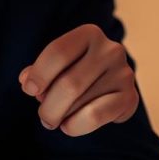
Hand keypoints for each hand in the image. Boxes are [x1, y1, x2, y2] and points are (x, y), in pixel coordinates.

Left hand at [18, 24, 138, 135]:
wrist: (107, 86)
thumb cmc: (74, 72)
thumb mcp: (56, 65)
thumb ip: (39, 71)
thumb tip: (28, 82)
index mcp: (89, 34)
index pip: (58, 52)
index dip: (39, 74)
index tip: (29, 90)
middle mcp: (111, 50)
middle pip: (69, 83)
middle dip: (49, 106)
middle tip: (44, 116)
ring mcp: (123, 73)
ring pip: (80, 103)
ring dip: (61, 117)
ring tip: (58, 118)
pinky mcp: (130, 97)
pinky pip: (95, 116)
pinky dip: (75, 125)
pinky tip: (69, 125)